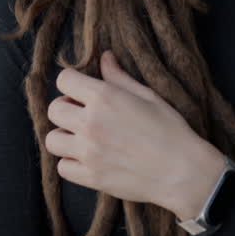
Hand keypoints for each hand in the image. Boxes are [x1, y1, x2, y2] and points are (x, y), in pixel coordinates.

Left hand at [45, 50, 224, 218]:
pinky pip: (62, 167)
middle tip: (83, 114)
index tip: (82, 91)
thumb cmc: (170, 130)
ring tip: (82, 138)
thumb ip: (119, 77)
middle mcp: (91, 123)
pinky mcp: (91, 177)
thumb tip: (105, 58)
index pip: (64, 79)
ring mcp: (88, 152)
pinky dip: (71, 163)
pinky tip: (87, 159)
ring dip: (64, 137)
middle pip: (53, 109)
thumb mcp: (147, 95)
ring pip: (52, 140)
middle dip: (66, 108)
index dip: (72, 82)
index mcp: (104, 97)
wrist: (182, 171)